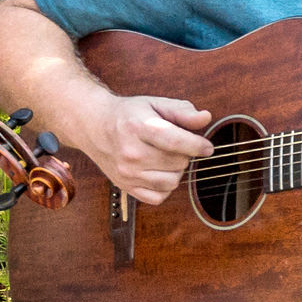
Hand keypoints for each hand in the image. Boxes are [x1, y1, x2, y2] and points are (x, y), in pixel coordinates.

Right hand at [82, 92, 215, 204]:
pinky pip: (158, 197)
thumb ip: (182, 111)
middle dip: (185, 154)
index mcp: (138, 127)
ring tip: (168, 159)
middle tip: (176, 146)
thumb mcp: (154, 104)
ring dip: (176, 171)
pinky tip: (159, 172)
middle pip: (177, 163)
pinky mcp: (125, 187)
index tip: (207, 147)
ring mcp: (127, 173)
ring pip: (171, 182)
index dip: (197, 145)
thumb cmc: (128, 115)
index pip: (175, 141)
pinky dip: (165, 187)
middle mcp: (130, 152)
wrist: (95, 127)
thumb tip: (205, 118)